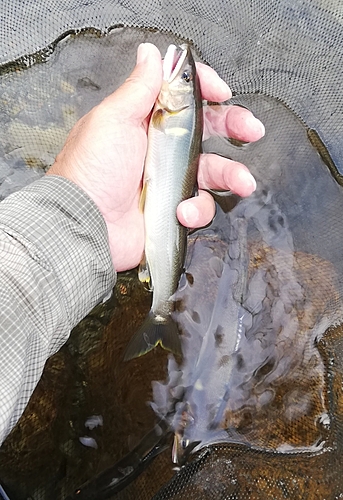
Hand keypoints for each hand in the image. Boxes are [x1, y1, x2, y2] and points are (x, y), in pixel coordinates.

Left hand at [47, 43, 263, 271]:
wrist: (84, 225)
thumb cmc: (91, 171)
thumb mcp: (112, 119)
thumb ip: (139, 87)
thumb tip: (151, 54)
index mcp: (146, 122)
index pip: (183, 98)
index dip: (206, 90)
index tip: (222, 92)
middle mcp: (160, 149)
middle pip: (207, 132)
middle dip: (234, 127)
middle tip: (252, 130)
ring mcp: (169, 181)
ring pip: (212, 172)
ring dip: (232, 175)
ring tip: (242, 182)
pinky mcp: (173, 210)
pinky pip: (200, 206)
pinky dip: (196, 210)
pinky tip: (181, 212)